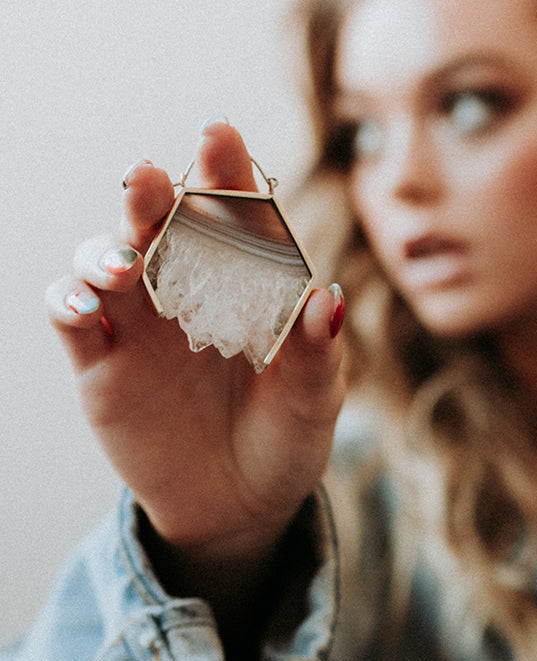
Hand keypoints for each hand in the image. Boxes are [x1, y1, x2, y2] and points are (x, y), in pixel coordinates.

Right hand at [47, 121, 345, 568]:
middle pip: (161, 228)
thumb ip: (316, 355)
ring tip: (124, 260)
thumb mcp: (311, 403)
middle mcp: (187, 292)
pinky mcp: (102, 365)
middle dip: (156, 198)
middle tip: (155, 178)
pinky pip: (73, 318)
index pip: (232, 219)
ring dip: (106, 247)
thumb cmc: (285, 442)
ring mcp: (140, 326)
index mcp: (245, 287)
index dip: (224, 177)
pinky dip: (70, 299)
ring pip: (107, 260)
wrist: (240, 507)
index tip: (220, 139)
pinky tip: (86, 302)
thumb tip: (330, 299)